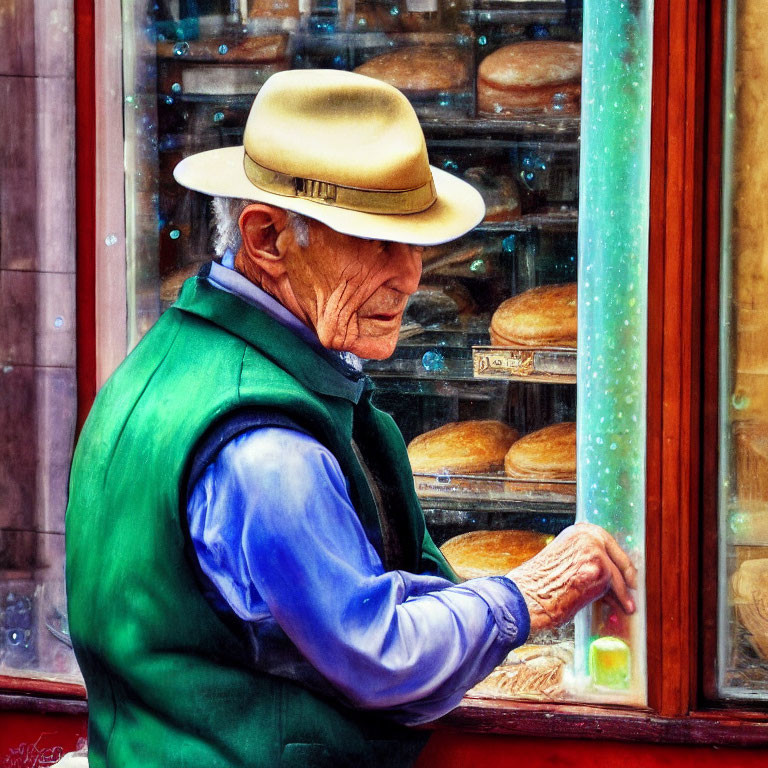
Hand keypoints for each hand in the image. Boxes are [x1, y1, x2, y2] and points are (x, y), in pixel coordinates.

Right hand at [507, 522, 636, 633]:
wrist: (527, 596)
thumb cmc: (538, 585)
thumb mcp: (561, 561)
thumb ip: (581, 559)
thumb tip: (604, 571)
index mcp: (575, 532)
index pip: (605, 540)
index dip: (616, 557)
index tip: (623, 568)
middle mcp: (586, 535)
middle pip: (617, 554)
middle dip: (627, 571)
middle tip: (633, 585)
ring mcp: (594, 550)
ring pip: (617, 573)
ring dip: (623, 591)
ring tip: (628, 605)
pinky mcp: (600, 568)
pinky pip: (616, 587)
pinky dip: (619, 599)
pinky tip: (621, 607)